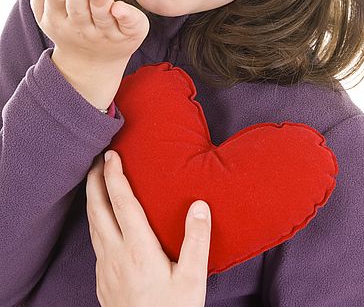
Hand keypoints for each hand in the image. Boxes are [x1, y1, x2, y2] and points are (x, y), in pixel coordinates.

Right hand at [30, 0, 149, 109]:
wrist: (94, 65)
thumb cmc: (73, 25)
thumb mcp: (54, 11)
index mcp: (58, 18)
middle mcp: (80, 28)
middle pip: (77, 6)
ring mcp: (104, 34)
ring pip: (101, 16)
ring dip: (98, 0)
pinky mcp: (127, 35)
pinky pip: (127, 26)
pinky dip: (125, 16)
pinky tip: (120, 7)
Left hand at [86, 151, 210, 306]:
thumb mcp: (192, 278)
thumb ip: (196, 240)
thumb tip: (199, 204)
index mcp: (138, 249)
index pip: (122, 203)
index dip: (114, 176)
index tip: (111, 154)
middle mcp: (116, 255)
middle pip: (98, 210)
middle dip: (94, 181)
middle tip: (96, 160)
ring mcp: (106, 269)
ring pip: (93, 226)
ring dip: (92, 199)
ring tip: (95, 182)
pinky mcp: (103, 282)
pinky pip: (95, 242)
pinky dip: (95, 221)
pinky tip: (102, 222)